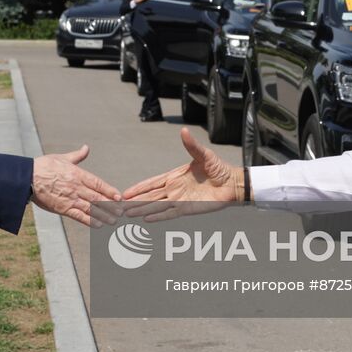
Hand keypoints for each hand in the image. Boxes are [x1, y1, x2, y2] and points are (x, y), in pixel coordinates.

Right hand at [32, 145, 122, 226]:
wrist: (27, 178)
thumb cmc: (44, 166)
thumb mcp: (62, 158)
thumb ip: (77, 156)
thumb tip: (86, 148)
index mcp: (77, 174)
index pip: (98, 183)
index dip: (109, 190)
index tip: (119, 196)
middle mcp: (76, 187)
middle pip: (97, 197)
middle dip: (111, 205)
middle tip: (122, 211)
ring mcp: (70, 198)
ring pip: (91, 208)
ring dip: (104, 214)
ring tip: (114, 220)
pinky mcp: (62, 208)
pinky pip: (78, 216)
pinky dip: (89, 221)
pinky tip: (99, 225)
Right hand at [122, 128, 242, 221]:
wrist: (232, 183)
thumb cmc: (218, 168)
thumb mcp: (204, 155)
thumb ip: (192, 145)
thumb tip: (184, 131)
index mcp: (174, 176)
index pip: (152, 183)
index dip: (139, 188)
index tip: (126, 193)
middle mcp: (174, 189)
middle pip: (150, 196)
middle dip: (135, 201)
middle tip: (120, 207)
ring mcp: (180, 200)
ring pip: (156, 206)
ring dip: (142, 210)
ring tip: (128, 215)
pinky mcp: (187, 209)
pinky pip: (170, 214)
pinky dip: (158, 217)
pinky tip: (147, 220)